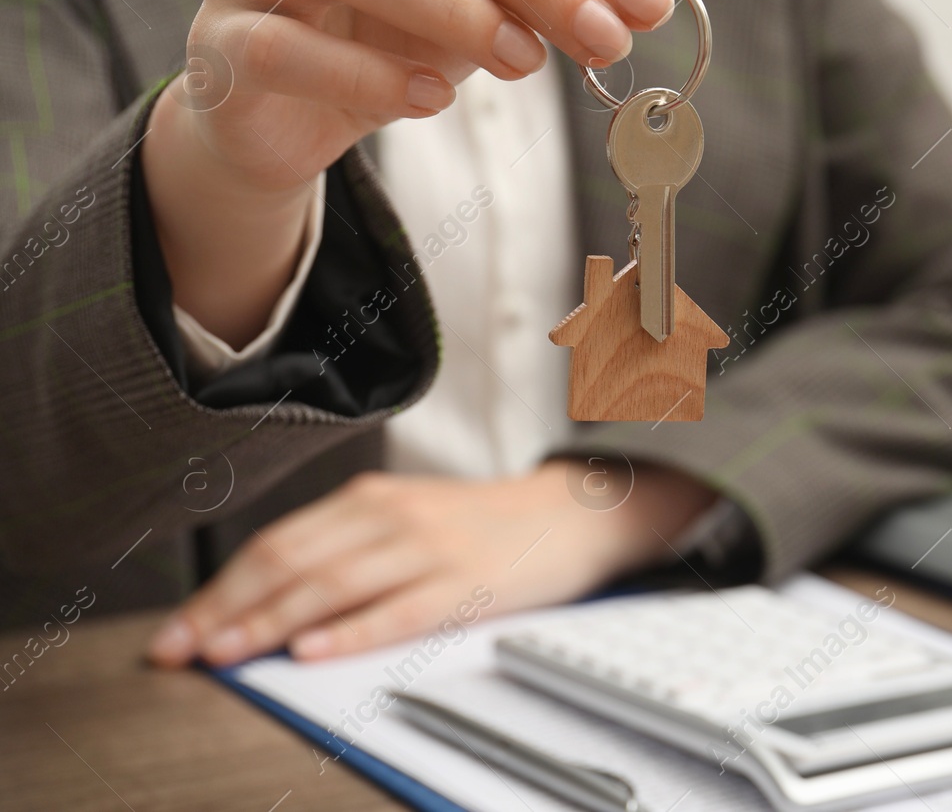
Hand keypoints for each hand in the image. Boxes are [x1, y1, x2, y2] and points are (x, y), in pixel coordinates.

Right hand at [143, 0, 684, 343]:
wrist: (278, 115)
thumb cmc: (386, 37)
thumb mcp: (486, 5)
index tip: (645, 0)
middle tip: (602, 36)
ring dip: (451, 9)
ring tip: (524, 64)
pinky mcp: (218, 42)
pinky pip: (288, 45)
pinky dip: (369, 74)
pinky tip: (434, 98)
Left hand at [145, 458, 717, 666]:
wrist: (570, 514)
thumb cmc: (481, 526)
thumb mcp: (406, 519)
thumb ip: (344, 547)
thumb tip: (265, 599)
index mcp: (369, 501)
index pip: (275, 545)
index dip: (218, 591)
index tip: (177, 631)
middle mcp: (391, 518)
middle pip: (291, 564)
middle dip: (227, 611)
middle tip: (182, 651)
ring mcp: (429, 549)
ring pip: (333, 585)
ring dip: (271, 623)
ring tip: (227, 655)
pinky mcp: (465, 585)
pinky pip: (398, 611)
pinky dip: (351, 633)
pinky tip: (315, 650)